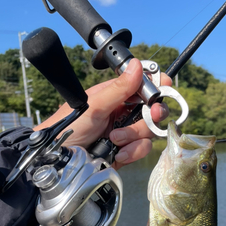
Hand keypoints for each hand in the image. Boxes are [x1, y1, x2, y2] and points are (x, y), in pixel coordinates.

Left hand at [34, 58, 170, 169]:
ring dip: (133, 136)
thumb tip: (137, 65)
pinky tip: (117, 153)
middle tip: (153, 113)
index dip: (156, 85)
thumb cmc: (69, 127)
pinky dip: (132, 151)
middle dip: (152, 114)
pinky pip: (142, 149)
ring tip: (114, 139)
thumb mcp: (94, 105)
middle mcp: (123, 113)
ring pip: (148, 131)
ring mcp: (125, 134)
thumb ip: (119, 88)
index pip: (142, 86)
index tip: (165, 85)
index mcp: (115, 96)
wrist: (60, 160)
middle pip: (152, 110)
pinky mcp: (126, 152)